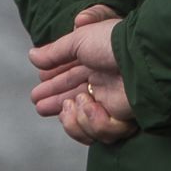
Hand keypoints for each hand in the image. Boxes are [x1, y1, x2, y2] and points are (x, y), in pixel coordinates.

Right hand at [29, 5, 136, 145]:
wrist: (137, 58)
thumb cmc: (110, 43)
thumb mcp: (78, 40)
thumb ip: (55, 51)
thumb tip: (32, 56)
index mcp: (94, 61)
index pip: (69, 75)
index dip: (53, 82)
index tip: (39, 85)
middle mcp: (103, 81)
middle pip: (73, 98)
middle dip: (55, 102)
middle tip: (39, 105)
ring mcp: (111, 101)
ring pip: (83, 120)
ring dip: (73, 116)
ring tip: (71, 104)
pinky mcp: (120, 118)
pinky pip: (100, 130)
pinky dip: (92, 121)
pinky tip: (90, 106)